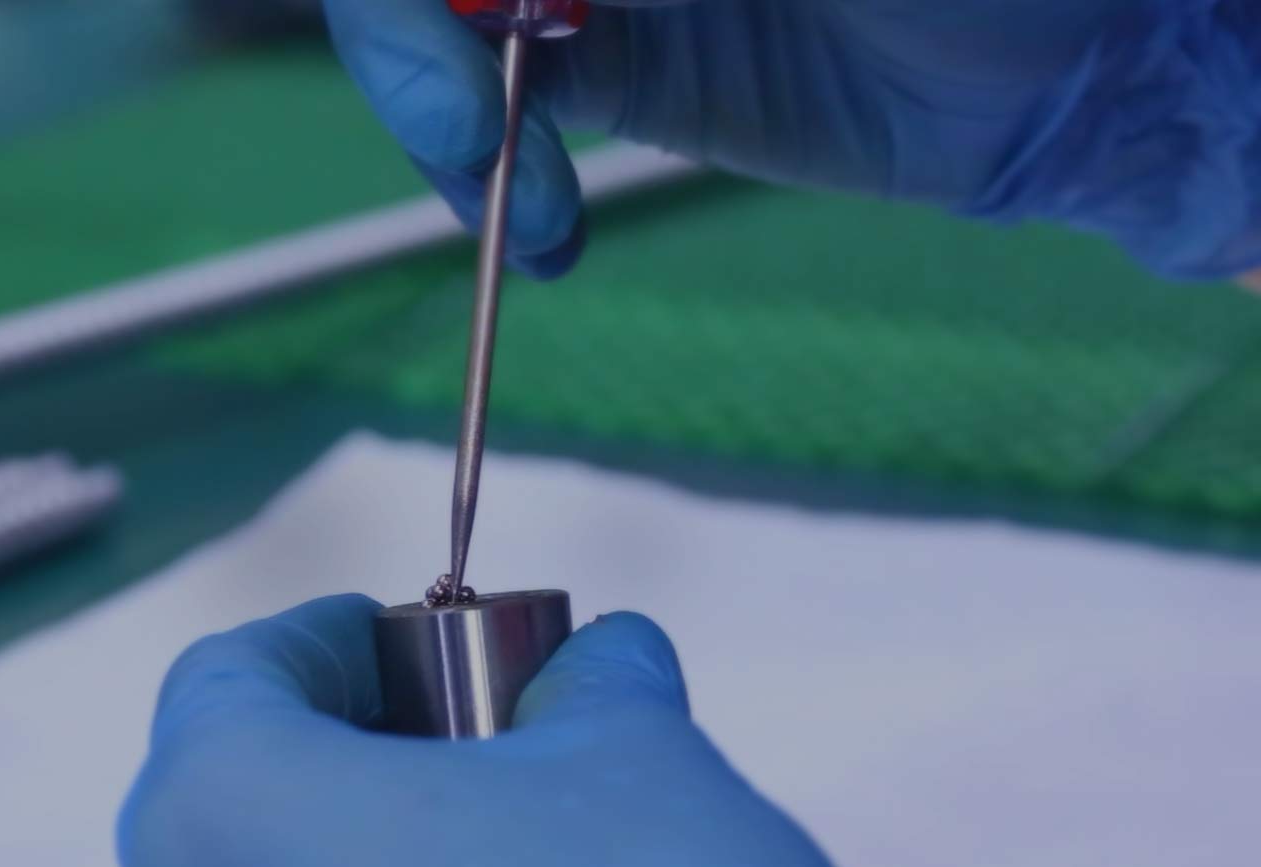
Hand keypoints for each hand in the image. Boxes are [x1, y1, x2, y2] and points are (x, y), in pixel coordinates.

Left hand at [118, 593, 851, 866]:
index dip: (324, 639)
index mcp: (221, 804)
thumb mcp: (640, 765)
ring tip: (492, 858)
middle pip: (229, 800)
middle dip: (349, 757)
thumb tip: (604, 656)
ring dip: (355, 866)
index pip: (228, 677)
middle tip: (464, 744)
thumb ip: (596, 684)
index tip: (401, 636)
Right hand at [324, 0, 1259, 279]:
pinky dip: (497, 183)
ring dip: (445, 126)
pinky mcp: (615, 74)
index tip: (471, 23)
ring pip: (438, 40)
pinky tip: (546, 233)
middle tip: (472, 130)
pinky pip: (507, 121)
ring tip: (527, 208)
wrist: (1064, 66)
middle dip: (412, 46)